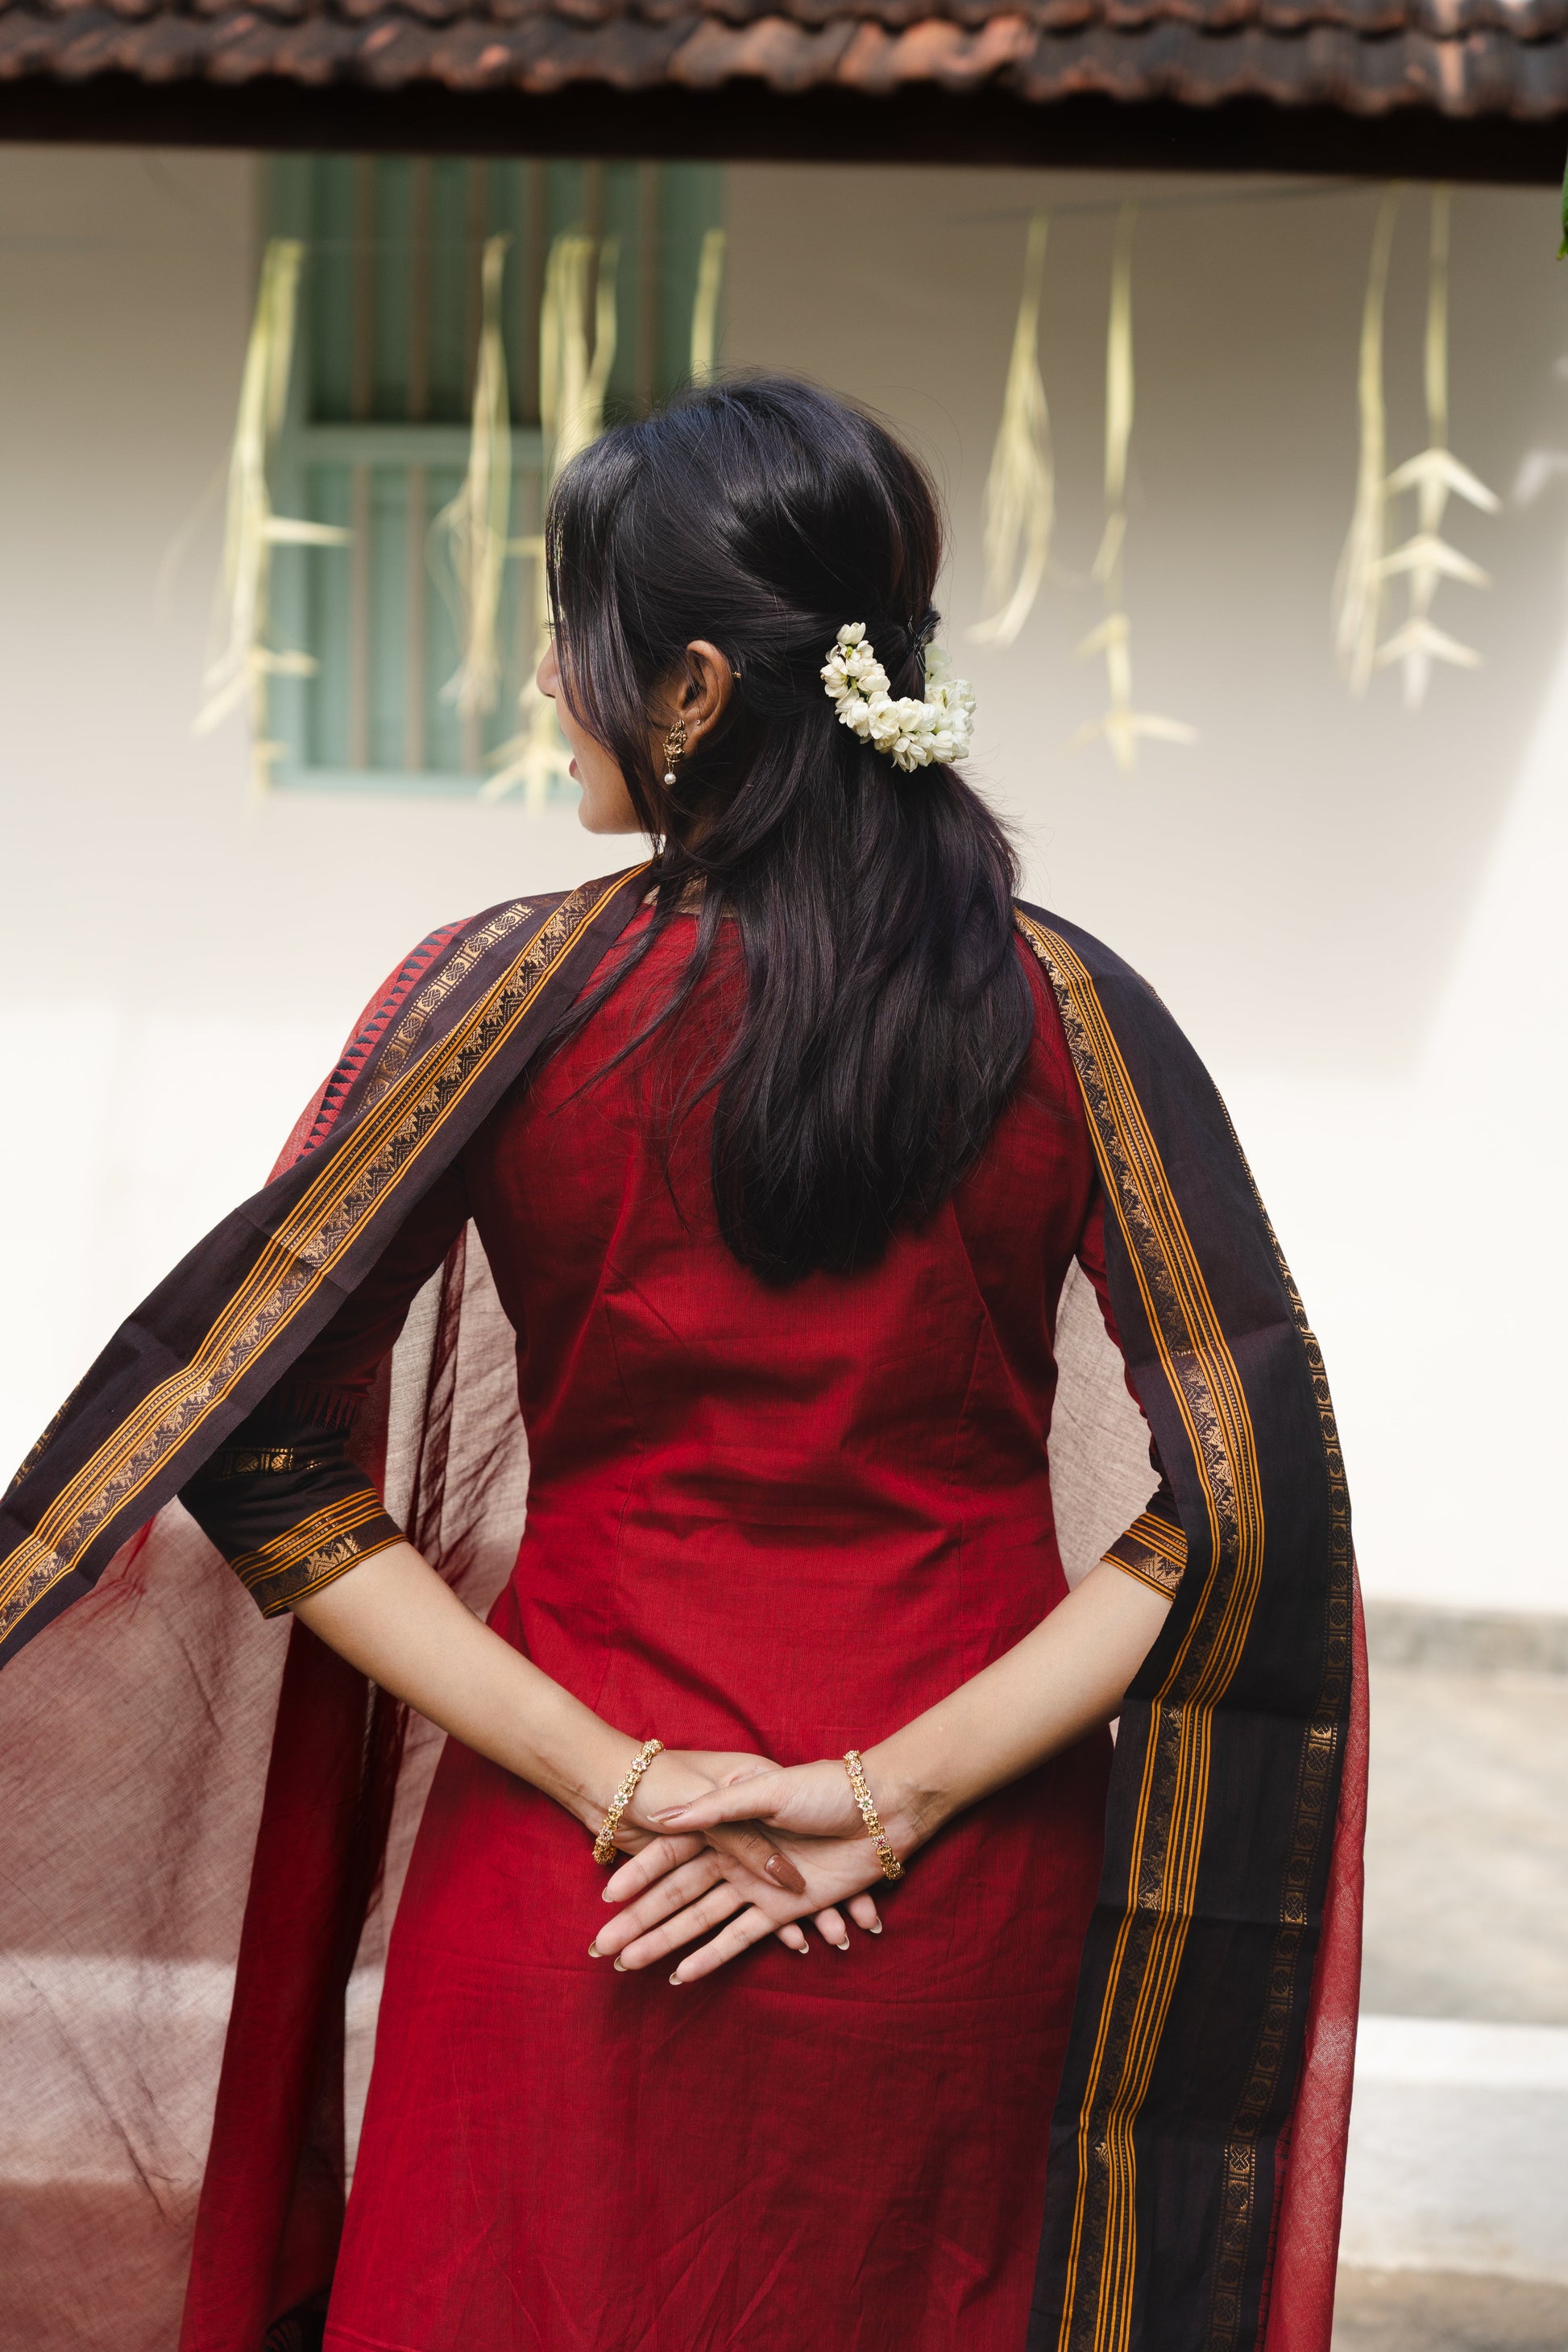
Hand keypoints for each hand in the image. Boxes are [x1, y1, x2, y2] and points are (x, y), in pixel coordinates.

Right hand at [591, 1756, 898, 1982]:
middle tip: (600, 1947)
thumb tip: (668, 1817)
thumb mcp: (768, 1789)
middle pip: (676, 1894)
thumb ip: (719, 1810)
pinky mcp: (781, 1910)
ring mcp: (755, 1886)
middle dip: (637, 1920)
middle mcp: (733, 1857)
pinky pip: (740, 1938)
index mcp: (725, 1822)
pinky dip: (711, 1958)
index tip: (604, 1898)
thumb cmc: (826, 1788)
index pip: (667, 1853)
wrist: (883, 1810)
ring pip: (698, 1920)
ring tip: (627, 1967)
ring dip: (664, 1943)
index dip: (636, 1875)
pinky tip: (681, 1976)